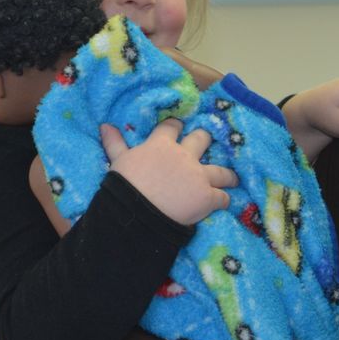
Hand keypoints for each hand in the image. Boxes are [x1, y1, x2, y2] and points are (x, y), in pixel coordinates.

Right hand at [101, 118, 236, 224]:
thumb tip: (105, 126)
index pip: (172, 127)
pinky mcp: (207, 197)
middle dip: (205, 140)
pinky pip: (222, 197)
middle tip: (207, 143)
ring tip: (233, 178)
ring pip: (221, 171)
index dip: (176, 127)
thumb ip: (115, 143)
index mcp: (162, 145)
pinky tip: (224, 202)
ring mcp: (198, 176)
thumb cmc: (124, 186)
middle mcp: (184, 156)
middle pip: (202, 140)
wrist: (137, 213)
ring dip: (228, 175)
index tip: (178, 127)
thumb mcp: (117, 162)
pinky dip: (223, 200)